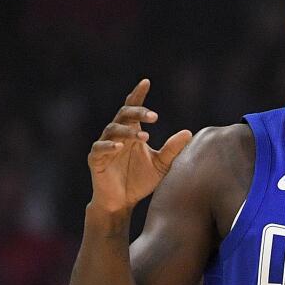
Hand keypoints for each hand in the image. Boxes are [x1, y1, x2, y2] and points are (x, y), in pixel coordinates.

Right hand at [88, 79, 191, 213]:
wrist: (122, 202)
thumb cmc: (140, 180)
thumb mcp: (161, 165)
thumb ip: (172, 149)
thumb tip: (189, 133)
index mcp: (132, 131)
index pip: (133, 107)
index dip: (138, 94)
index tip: (146, 82)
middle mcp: (117, 134)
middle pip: (124, 114)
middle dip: (138, 112)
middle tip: (154, 117)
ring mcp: (104, 145)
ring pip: (112, 129)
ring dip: (128, 131)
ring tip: (144, 136)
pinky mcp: (95, 159)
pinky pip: (99, 148)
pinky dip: (109, 146)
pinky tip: (120, 147)